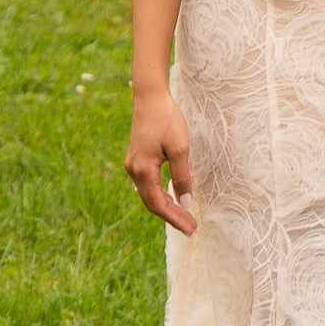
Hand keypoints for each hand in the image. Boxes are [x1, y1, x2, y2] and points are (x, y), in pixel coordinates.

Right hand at [124, 84, 198, 232]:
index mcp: (143, 170)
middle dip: (172, 216)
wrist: (150, 96)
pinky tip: (172, 197)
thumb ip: (182, 177)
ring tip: (185, 216)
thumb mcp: (180, 148)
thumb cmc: (166, 119)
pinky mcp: (136, 158)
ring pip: (149, 194)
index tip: (191, 228)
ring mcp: (133, 165)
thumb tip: (186, 202)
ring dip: (167, 206)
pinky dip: (160, 194)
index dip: (175, 218)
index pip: (159, 204)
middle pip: (152, 203)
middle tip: (191, 227)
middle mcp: (133, 171)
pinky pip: (148, 184)